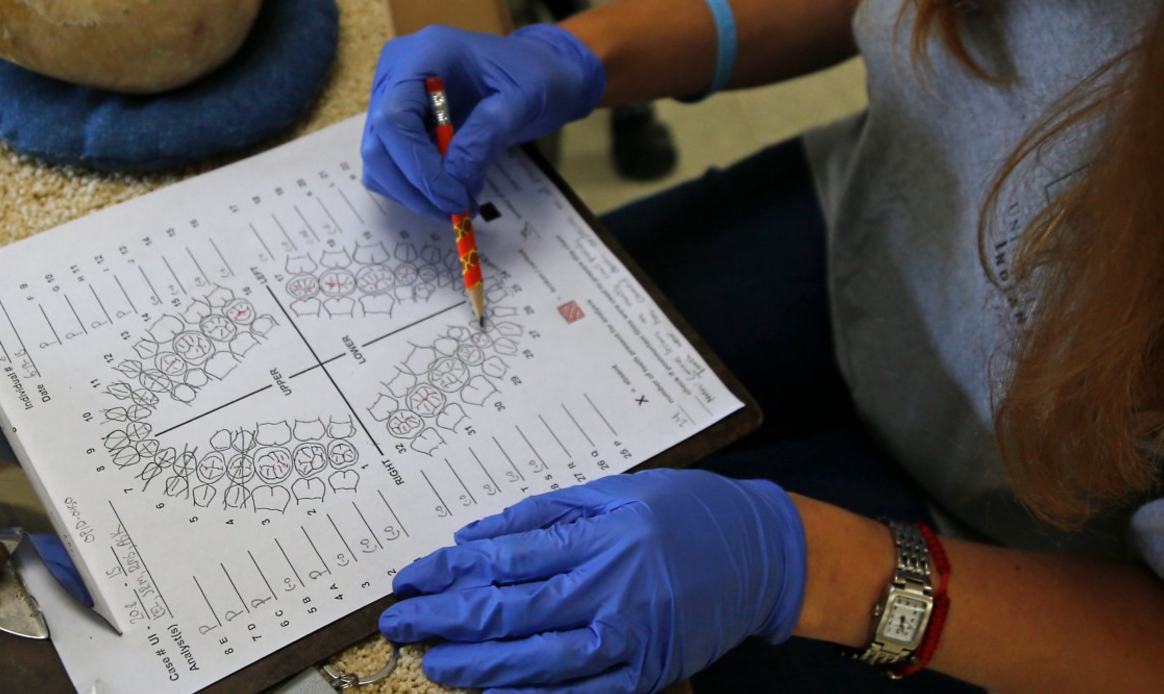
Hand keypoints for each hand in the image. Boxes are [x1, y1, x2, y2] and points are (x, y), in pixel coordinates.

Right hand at [361, 24, 605, 217]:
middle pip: (378, 143)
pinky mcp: (397, 119)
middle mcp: (397, 71)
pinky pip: (391, 162)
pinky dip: (416, 185)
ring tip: (463, 198)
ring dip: (415, 192)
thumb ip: (487, 135)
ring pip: (379, 160)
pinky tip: (452, 185)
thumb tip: (453, 181)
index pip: (394, 117)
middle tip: (458, 210)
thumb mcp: (523, 100)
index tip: (454, 199)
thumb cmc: (535, 76)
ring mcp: (391, 94)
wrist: (536, 70)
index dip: (417, 166)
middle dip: (414, 187)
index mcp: (425, 53)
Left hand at [380, 470, 807, 693]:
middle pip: (511, 612)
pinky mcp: (649, 671)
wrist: (762, 554)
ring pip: (540, 661)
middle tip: (401, 624)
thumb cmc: (686, 513)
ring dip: (480, 665)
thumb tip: (477, 537)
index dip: (448, 572)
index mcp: (600, 534)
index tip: (410, 579)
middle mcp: (612, 586)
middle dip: (446, 620)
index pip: (504, 558)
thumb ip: (546, 515)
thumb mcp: (615, 491)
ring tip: (437, 663)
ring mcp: (631, 636)